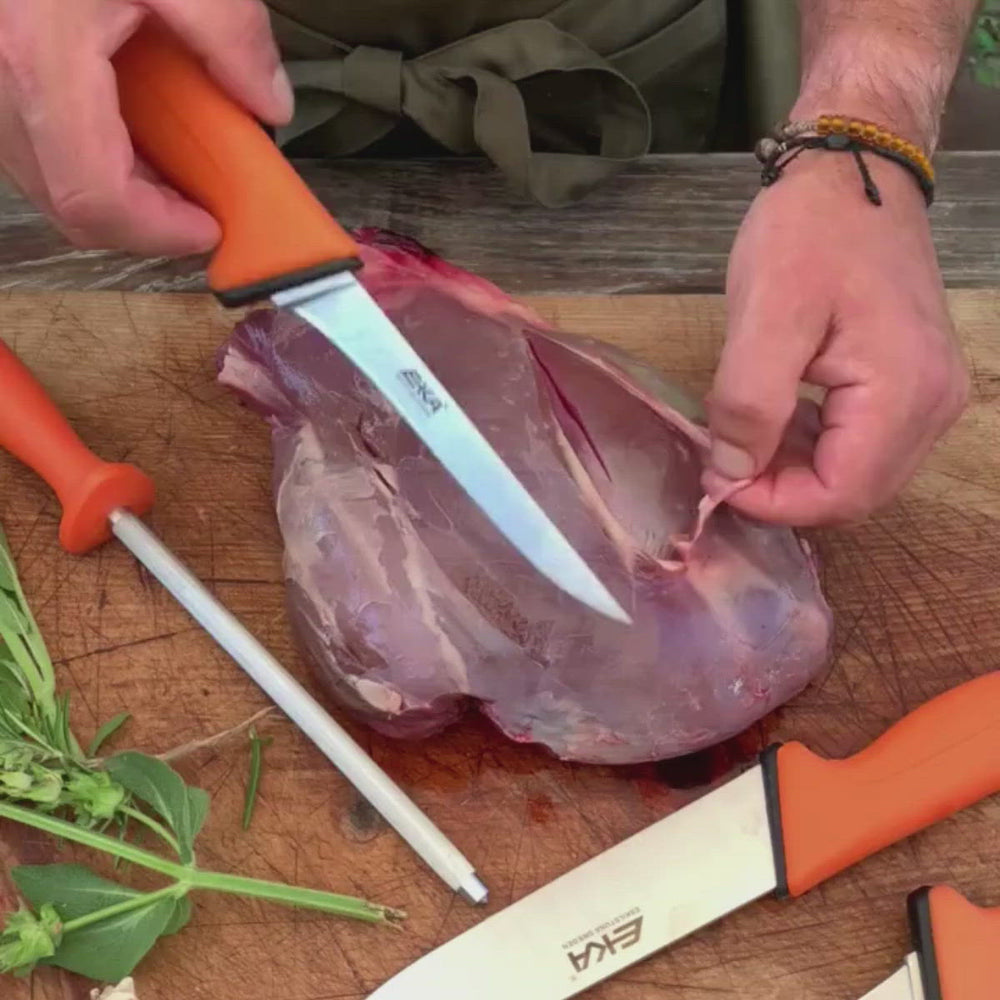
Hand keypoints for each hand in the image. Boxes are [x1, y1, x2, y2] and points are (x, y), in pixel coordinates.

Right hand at [0, 0, 291, 255]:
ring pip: (48, 181)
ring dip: (117, 192)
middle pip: (69, 204)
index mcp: (40, 61)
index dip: (158, 231)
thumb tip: (270, 106)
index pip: (96, 197)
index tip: (210, 226)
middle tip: (197, 205)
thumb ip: (230, 35)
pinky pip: (35, 145)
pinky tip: (131, 126)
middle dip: (142, 221)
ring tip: (172, 165)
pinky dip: (90, 156)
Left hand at [704, 150, 968, 526]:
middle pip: (854, 493)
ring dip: (797, 471)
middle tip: (726, 461)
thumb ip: (748, 403)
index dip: (775, 502)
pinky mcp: (915, 381)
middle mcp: (933, 405)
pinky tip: (778, 419)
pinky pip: (866, 442)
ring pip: (859, 474)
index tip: (718, 480)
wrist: (854, 172)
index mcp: (903, 392)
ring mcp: (931, 393)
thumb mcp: (765, 314)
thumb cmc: (808, 233)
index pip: (841, 495)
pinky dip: (815, 446)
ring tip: (744, 437)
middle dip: (784, 491)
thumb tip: (730, 476)